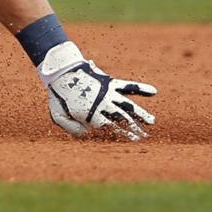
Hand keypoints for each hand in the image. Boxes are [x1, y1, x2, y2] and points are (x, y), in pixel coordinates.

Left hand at [38, 42, 156, 140]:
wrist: (60, 71)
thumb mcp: (57, 116)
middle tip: (144, 137)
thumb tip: (87, 134)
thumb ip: (71, 128)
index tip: (132, 141)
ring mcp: (107, 93)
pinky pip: (128, 86)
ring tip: (152, 121)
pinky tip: (154, 92)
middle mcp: (102, 104)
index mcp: (90, 114)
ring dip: (141, 114)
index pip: (109, 129)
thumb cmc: (57, 95)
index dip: (120, 135)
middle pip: (122, 119)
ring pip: (128, 105)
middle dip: (134, 129)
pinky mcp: (110, 82)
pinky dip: (141, 88)